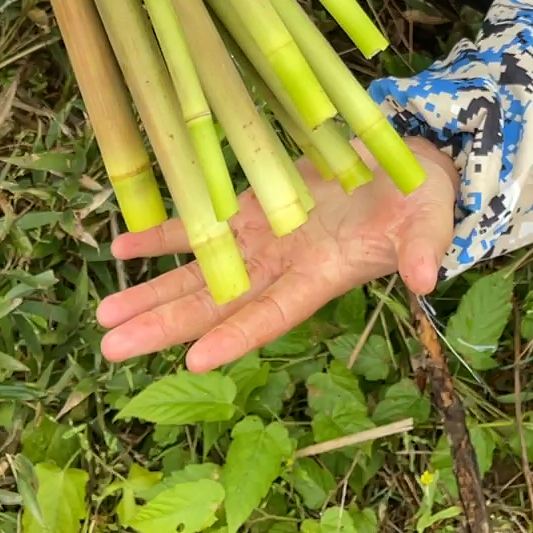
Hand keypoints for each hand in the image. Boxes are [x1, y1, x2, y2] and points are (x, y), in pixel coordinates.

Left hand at [96, 138, 458, 371]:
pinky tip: (121, 250)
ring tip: (103, 317)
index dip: (235, 337)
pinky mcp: (255, 208)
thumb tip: (427, 276)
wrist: (409, 171)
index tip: (193, 361)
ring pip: (198, 273)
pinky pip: (199, 226)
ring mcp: (263, 240)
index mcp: (321, 276)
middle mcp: (282, 267)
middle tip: (109, 348)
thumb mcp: (429, 222)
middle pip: (215, 304)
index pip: (272, 315)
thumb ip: (423, 248)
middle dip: (163, 326)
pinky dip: (160, 238)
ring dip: (151, 292)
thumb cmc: (423, 201)